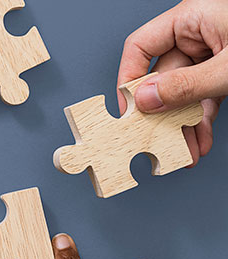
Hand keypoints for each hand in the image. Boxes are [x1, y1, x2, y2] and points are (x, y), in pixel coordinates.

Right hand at [117, 0, 227, 166]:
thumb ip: (186, 84)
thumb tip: (146, 99)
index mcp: (192, 18)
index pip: (141, 47)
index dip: (129, 78)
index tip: (129, 110)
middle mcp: (198, 35)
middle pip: (164, 77)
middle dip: (163, 114)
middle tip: (155, 140)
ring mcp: (212, 54)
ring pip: (184, 93)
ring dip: (182, 125)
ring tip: (184, 150)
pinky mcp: (226, 70)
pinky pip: (205, 97)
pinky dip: (201, 120)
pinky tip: (200, 140)